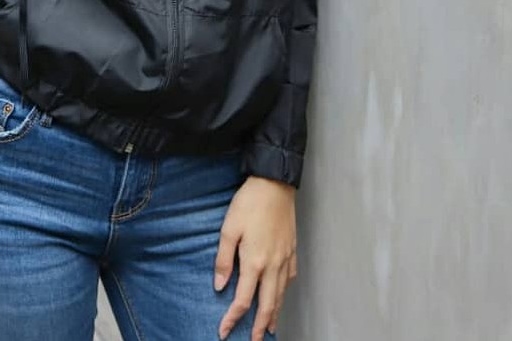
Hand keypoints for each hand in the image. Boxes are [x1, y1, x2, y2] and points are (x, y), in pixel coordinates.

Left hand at [214, 175, 296, 339]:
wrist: (275, 184)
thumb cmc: (249, 204)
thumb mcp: (229, 228)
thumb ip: (223, 259)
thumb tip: (219, 286)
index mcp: (255, 262)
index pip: (243, 300)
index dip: (233, 318)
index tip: (224, 331)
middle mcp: (273, 266)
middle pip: (267, 305)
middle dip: (260, 327)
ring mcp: (285, 258)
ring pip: (280, 295)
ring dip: (274, 314)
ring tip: (271, 328)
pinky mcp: (292, 250)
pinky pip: (289, 279)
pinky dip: (284, 292)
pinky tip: (281, 294)